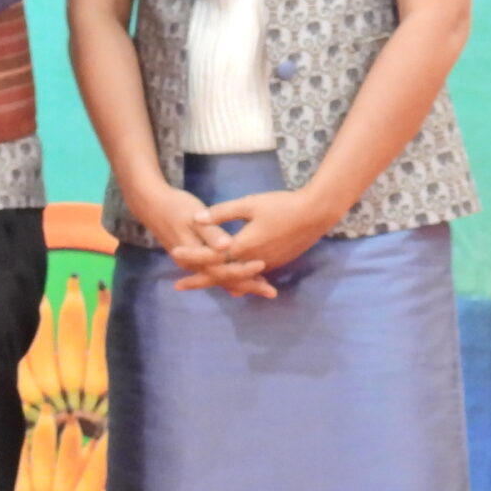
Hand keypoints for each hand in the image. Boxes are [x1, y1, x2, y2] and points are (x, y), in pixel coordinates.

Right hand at [128, 180, 261, 295]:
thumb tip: (226, 246)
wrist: (153, 206)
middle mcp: (194, 265)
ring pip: (222, 278)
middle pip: (224, 279)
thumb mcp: (192, 217)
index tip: (262, 265)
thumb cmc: (175, 208)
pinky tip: (249, 278)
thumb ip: (211, 233)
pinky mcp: (199, 260)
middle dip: (248, 285)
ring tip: (266, 288)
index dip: (242, 269)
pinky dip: (234, 277)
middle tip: (272, 292)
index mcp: (194, 255)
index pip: (222, 269)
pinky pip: (218, 273)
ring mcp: (196, 265)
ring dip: (243, 283)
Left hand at [181, 188, 340, 295]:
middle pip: (220, 274)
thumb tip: (197, 218)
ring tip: (200, 285)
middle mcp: (253, 260)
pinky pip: (251, 276)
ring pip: (236, 278)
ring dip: (218, 282)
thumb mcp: (250, 204)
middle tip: (178, 286)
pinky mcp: (276, 263)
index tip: (174, 254)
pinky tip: (232, 283)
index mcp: (243, 245)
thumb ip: (222, 213)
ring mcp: (266, 264)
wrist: (316, 213)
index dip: (192, 255)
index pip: (211, 255)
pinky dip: (238, 280)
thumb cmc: (282, 205)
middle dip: (199, 280)